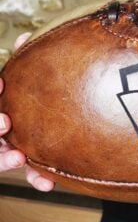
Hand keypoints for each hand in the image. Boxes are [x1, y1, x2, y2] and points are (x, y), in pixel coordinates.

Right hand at [0, 32, 54, 190]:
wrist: (48, 121)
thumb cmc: (29, 98)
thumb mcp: (23, 81)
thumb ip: (23, 59)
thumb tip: (27, 37)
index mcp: (1, 108)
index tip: (1, 85)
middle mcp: (0, 128)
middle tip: (4, 123)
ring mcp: (6, 147)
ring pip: (0, 157)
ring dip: (6, 160)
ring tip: (19, 158)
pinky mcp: (23, 163)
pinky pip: (28, 174)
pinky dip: (36, 178)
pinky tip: (48, 184)